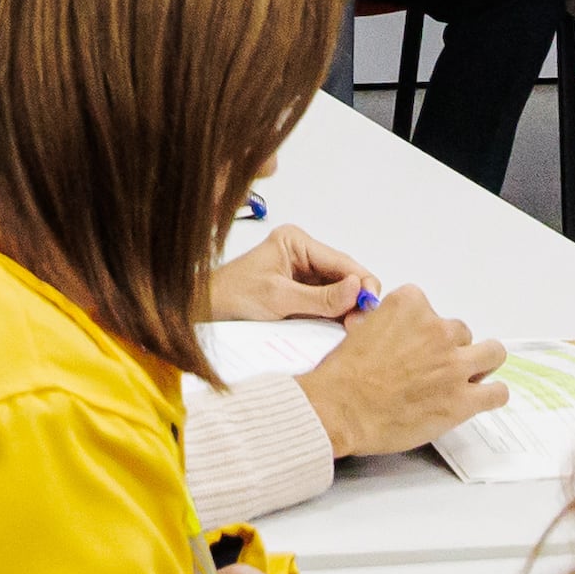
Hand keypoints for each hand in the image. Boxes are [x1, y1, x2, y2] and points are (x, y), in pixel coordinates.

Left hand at [203, 223, 376, 322]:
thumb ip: (319, 297)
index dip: (361, 284)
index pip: (342, 262)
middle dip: (356, 299)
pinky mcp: (300, 294)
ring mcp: (303, 274)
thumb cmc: (231, 298)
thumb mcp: (278, 298)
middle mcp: (303, 254)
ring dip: (348, 311)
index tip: (370, 307)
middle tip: (361, 325)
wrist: (204, 313)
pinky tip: (340, 330)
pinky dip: (336, 317)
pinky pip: (327, 304)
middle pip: (345, 276)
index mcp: (296, 242)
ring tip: (353, 331)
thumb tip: (357, 289)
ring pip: (339, 292)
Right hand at [298, 288, 507, 459]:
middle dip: (449, 348)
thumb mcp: (357, 332)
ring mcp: (453, 365)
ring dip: (481, 363)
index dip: (422, 328)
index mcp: (409, 307)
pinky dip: (492, 394)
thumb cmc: (342, 377)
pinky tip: (482, 397)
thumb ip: (381, 325)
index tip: (415, 341)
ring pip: (492, 353)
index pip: (428, 308)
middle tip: (434, 367)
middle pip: (460, 332)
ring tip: (468, 375)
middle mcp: (436, 330)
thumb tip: (382, 331)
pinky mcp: (462, 399)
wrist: (340, 410)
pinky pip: (497, 392)